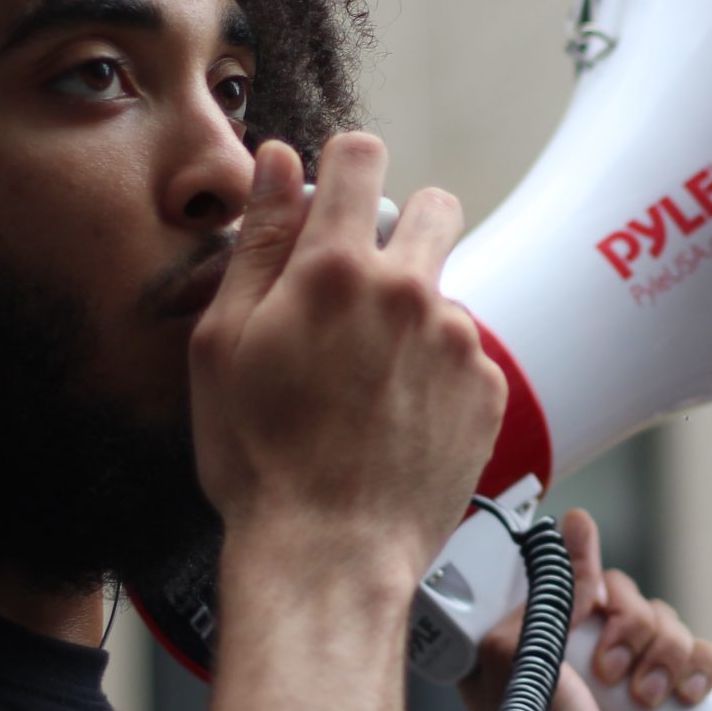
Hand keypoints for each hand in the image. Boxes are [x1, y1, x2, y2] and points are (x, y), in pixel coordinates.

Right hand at [189, 134, 505, 588]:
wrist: (330, 554)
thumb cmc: (262, 460)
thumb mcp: (223, 343)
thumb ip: (258, 241)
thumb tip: (277, 162)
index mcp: (337, 270)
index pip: (361, 156)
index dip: (344, 166)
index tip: (335, 193)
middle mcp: (410, 293)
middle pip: (435, 206)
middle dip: (403, 228)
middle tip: (364, 284)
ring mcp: (458, 341)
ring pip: (445, 290)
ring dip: (415, 313)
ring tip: (367, 380)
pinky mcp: (488, 388)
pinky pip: (466, 353)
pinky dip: (438, 371)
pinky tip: (397, 416)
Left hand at [461, 509, 711, 710]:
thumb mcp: (522, 661)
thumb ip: (546, 590)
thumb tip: (576, 525)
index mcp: (536, 638)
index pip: (569, 572)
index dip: (585, 577)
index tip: (588, 601)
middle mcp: (582, 652)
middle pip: (625, 592)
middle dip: (627, 628)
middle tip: (608, 672)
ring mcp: (631, 673)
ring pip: (668, 621)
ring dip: (660, 657)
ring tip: (641, 702)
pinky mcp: (673, 695)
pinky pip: (704, 653)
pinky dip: (698, 671)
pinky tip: (680, 699)